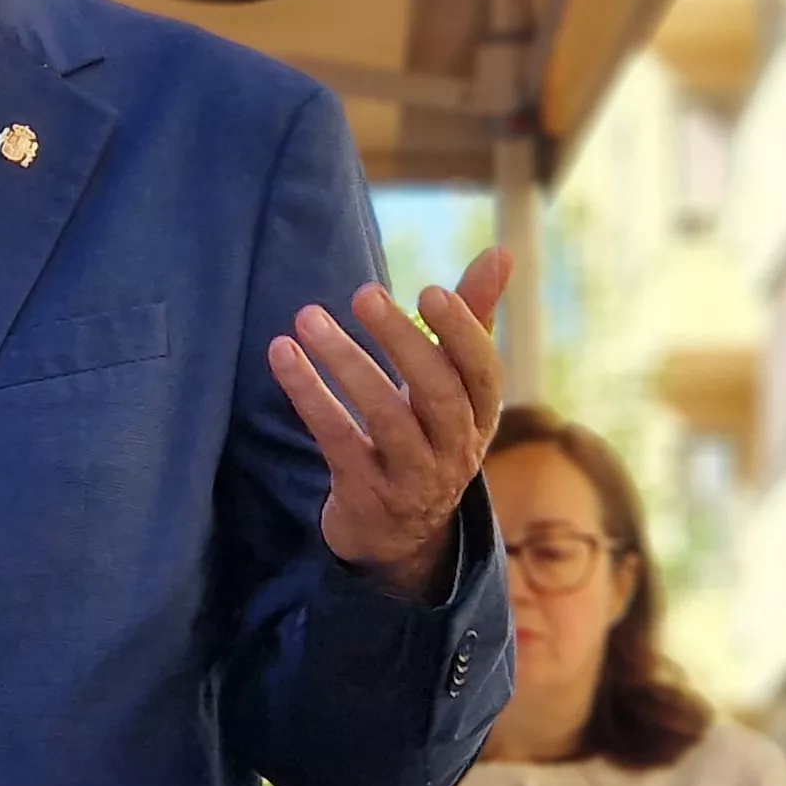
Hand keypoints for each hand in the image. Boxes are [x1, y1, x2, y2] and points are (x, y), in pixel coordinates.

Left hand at [268, 247, 510, 593]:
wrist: (398, 535)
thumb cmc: (426, 433)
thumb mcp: (453, 384)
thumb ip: (473, 318)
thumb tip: (502, 250)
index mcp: (481, 417)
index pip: (484, 373)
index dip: (462, 333)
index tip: (431, 290)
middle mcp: (454, 450)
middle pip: (438, 394)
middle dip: (403, 341)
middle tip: (364, 293)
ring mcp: (411, 478)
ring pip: (385, 418)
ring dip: (345, 363)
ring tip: (309, 318)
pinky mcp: (365, 494)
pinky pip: (337, 440)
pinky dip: (309, 396)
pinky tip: (283, 356)